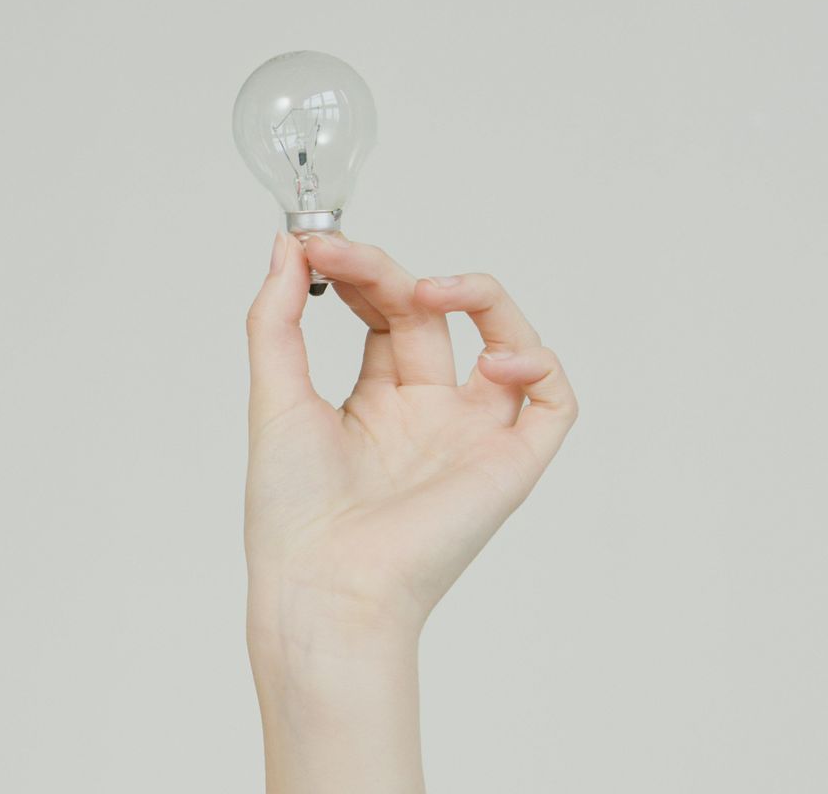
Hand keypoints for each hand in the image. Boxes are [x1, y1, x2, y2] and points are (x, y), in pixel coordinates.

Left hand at [244, 231, 577, 645]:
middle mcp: (428, 415)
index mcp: (375, 403)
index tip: (317, 244)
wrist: (322, 583)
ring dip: (479, 295)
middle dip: (391, 273)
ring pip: (508, 340)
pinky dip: (537, 365)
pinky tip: (491, 359)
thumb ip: (276, 318)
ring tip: (429, 290)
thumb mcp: (274, 395)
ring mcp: (471, 436)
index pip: (384, 313)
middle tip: (345, 254)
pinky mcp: (510, 464)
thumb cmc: (292, 511)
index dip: (359, 271)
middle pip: (432, 315)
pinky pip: (553, 402)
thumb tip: (287, 246)